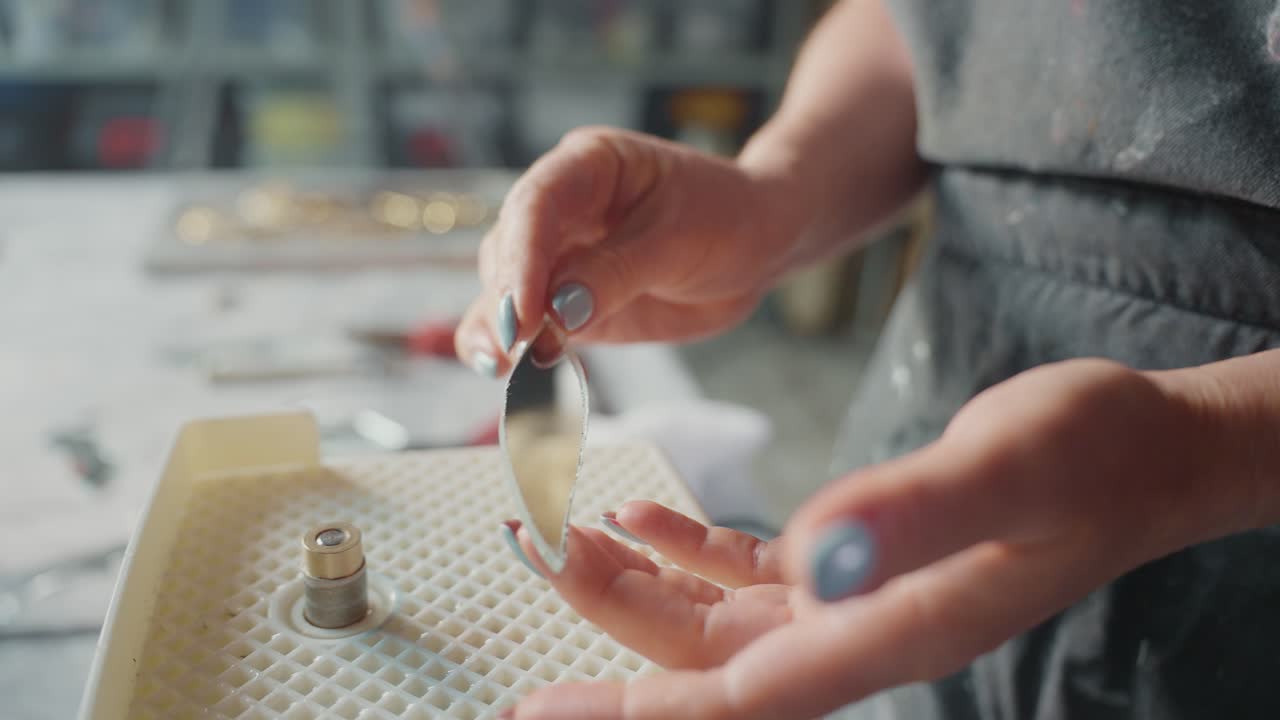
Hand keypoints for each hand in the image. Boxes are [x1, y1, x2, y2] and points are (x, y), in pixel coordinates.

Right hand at [453, 127, 801, 375]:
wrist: (755, 246)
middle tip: (514, 346)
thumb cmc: (725, 220)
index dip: (523, 258)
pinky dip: (516, 348)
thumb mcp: (678, 243)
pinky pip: (530, 324)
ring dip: (498, 327)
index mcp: (589, 166)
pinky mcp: (567, 302)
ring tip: (499, 365)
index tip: (522, 311)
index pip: (537, 204)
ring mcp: (560, 255)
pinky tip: (503, 371)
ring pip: (507, 287)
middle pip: (511, 247)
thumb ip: (617, 274)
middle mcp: (562, 206)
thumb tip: (558, 312)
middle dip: (506, 298)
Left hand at [501, 359, 1259, 718]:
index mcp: (888, 632)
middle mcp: (861, 633)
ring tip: (566, 532)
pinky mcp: (860, 564)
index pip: (735, 699)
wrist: (1146, 452)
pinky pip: (751, 579)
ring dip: (637, 584)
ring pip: (716, 622)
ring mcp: (858, 603)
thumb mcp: (1013, 466)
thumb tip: (814, 562)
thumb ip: (917, 515)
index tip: (538, 714)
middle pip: (704, 662)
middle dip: (607, 625)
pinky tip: (646, 514)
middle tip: (529, 563)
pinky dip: (689, 552)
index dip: (634, 711)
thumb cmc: (1096, 456)